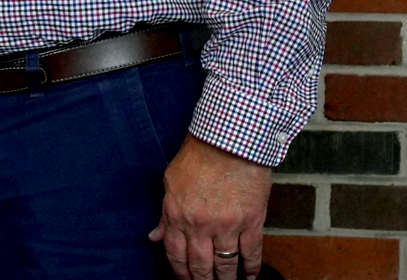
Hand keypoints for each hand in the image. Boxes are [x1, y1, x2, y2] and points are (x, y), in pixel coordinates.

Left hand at [150, 135, 268, 279]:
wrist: (229, 141)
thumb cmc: (198, 156)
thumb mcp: (171, 182)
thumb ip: (164, 214)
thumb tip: (154, 236)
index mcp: (176, 213)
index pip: (174, 253)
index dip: (179, 271)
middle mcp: (199, 224)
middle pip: (200, 264)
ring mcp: (226, 225)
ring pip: (225, 264)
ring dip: (226, 279)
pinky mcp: (251, 222)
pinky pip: (251, 253)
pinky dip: (251, 268)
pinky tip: (250, 277)